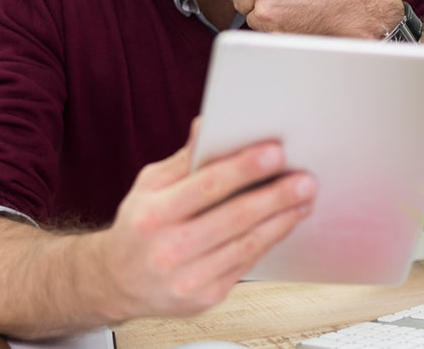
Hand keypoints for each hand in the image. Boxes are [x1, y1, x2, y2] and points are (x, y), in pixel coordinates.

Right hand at [97, 120, 316, 318]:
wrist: (118, 282)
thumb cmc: (139, 226)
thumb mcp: (149, 186)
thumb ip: (184, 160)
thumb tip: (208, 125)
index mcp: (152, 214)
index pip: (206, 186)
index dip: (244, 168)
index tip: (276, 153)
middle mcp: (168, 249)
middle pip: (233, 218)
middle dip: (275, 196)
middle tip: (305, 180)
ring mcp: (187, 278)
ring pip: (247, 244)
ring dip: (282, 219)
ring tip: (305, 199)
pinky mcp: (205, 297)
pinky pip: (246, 264)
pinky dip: (270, 240)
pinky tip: (286, 222)